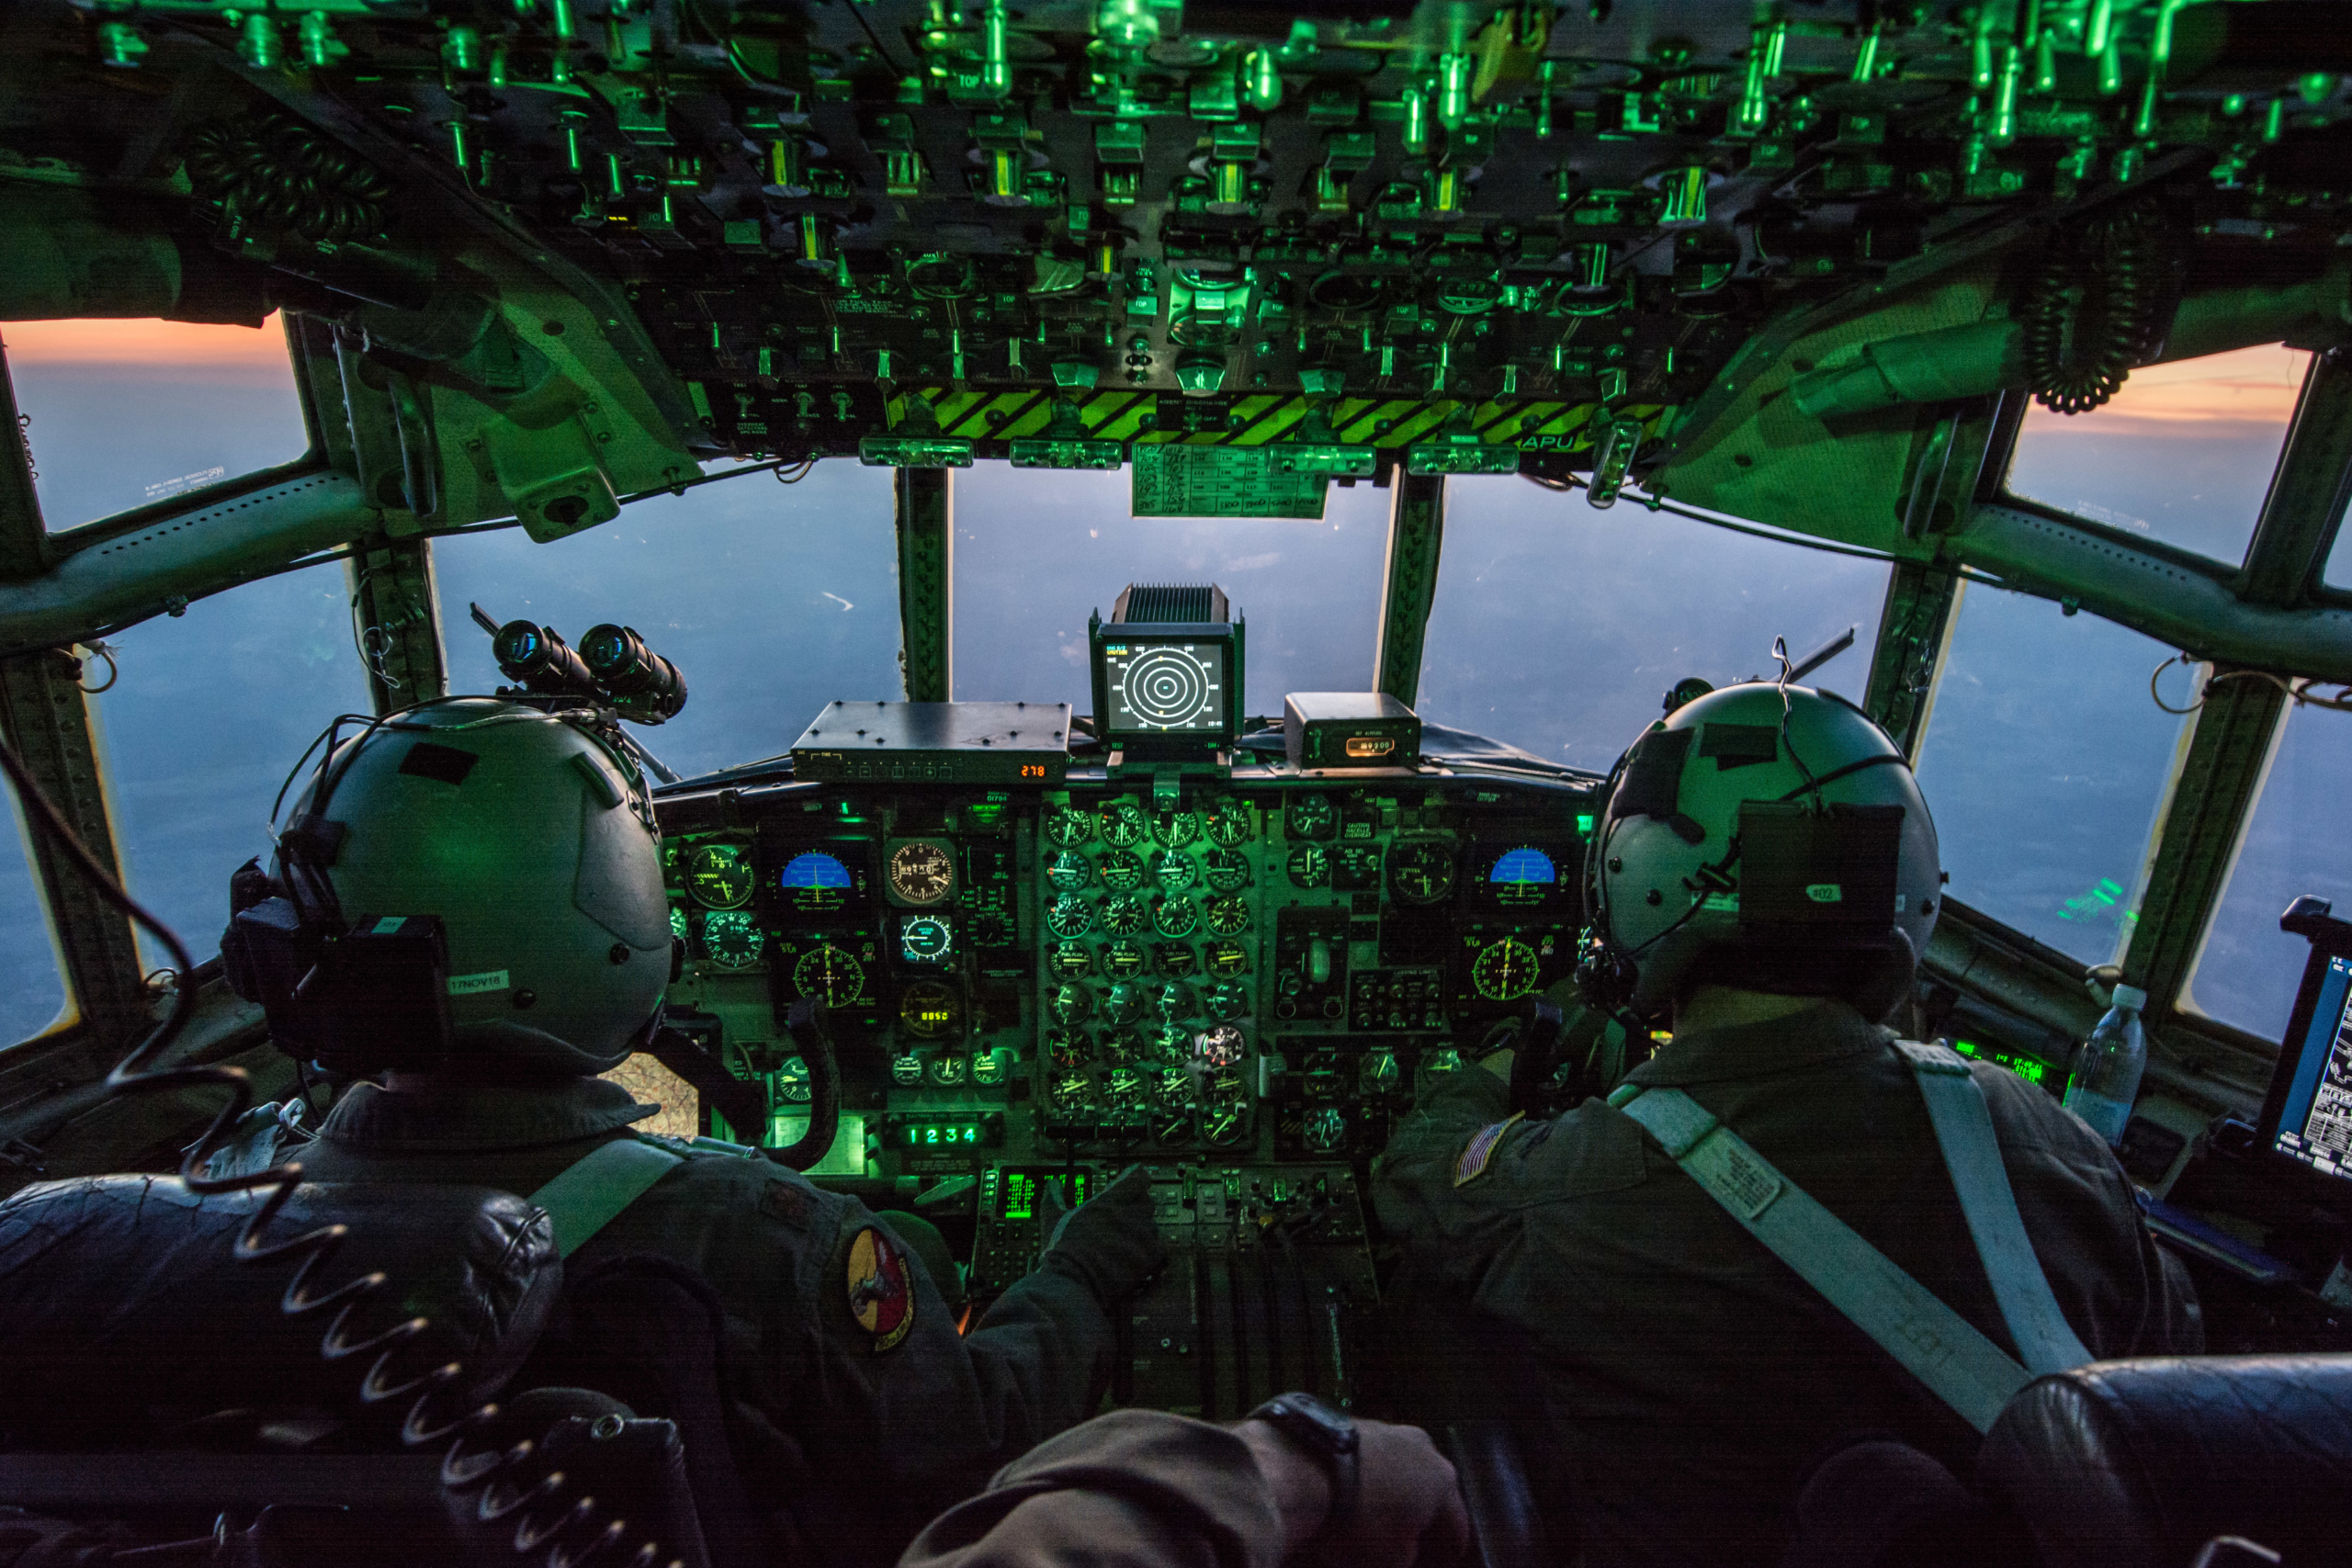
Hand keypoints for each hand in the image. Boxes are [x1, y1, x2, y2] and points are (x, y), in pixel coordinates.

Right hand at [1040, 1164, 1166, 1303]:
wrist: (1072, 1282)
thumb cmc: (1063, 1250)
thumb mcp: (1053, 1219)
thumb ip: (1054, 1198)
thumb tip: (1052, 1184)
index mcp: (1111, 1199)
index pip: (1139, 1177)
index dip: (1136, 1180)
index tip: (1131, 1186)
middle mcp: (1131, 1212)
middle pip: (1147, 1202)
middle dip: (1137, 1209)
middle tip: (1122, 1222)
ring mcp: (1143, 1234)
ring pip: (1152, 1227)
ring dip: (1142, 1233)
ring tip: (1123, 1246)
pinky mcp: (1151, 1255)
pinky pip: (1159, 1249)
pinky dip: (1149, 1255)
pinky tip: (1134, 1261)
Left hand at [1236, 1417, 1467, 1567]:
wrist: (1298, 1470)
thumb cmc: (1356, 1523)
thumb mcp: (1391, 1561)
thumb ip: (1407, 1557)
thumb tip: (1404, 1550)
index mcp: (1443, 1482)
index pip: (1456, 1530)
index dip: (1444, 1557)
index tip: (1432, 1565)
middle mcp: (1422, 1448)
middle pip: (1428, 1496)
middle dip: (1417, 1523)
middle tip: (1400, 1548)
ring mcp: (1385, 1429)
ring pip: (1397, 1474)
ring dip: (1389, 1498)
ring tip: (1366, 1524)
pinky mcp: (1349, 1423)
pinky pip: (1366, 1461)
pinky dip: (1361, 1481)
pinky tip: (1343, 1499)